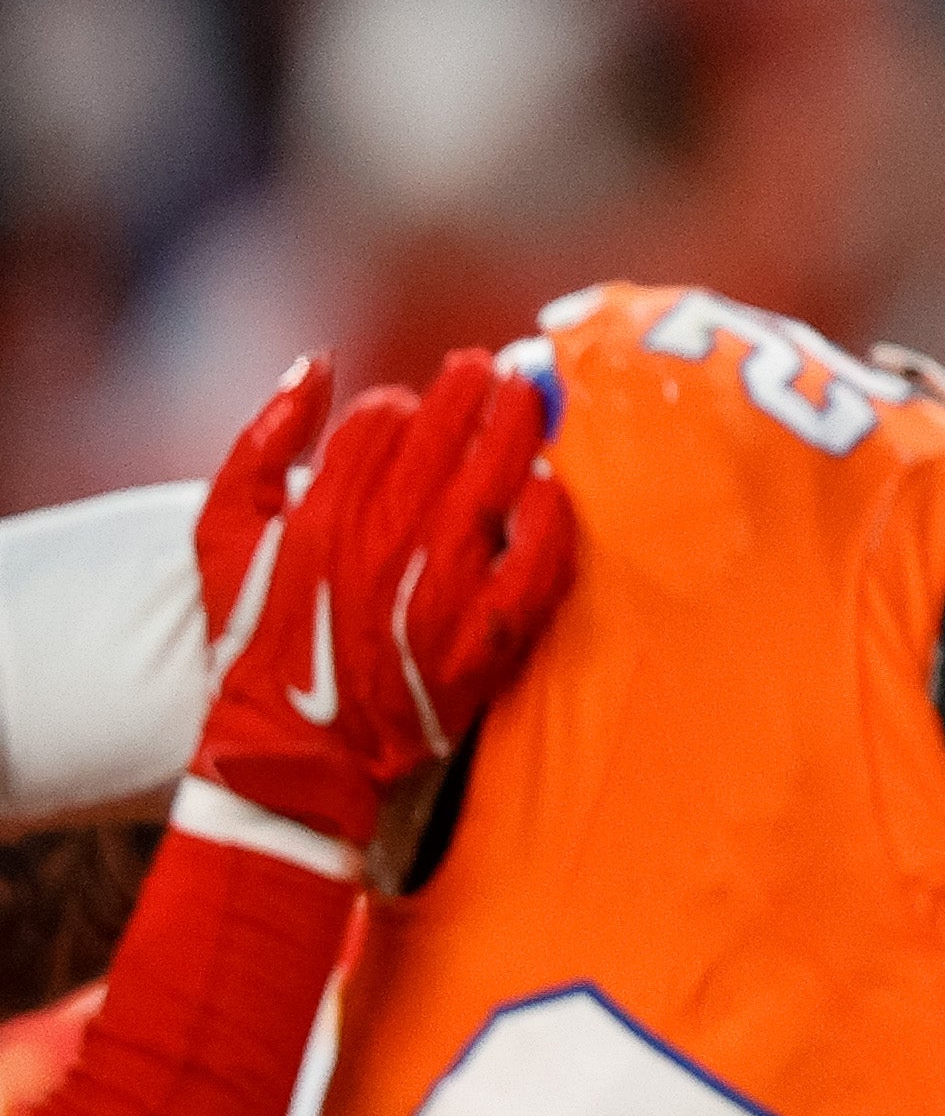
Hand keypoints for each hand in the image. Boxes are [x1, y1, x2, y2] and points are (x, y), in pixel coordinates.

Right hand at [190, 347, 574, 847]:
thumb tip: (317, 362)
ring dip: (515, 435)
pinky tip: (551, 488)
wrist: (294, 752)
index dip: (403, 403)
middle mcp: (381, 548)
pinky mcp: (483, 642)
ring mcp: (438, 595)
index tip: (415, 400)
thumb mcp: (223, 531)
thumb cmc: (257, 634)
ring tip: (527, 400)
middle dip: (470, 393)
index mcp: (318, 516)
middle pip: (443, 443)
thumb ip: (260, 441)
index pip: (379, 425)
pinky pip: (533, 566)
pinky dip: (548, 522)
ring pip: (491, 490)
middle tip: (489, 369)